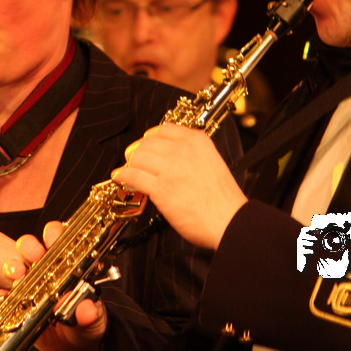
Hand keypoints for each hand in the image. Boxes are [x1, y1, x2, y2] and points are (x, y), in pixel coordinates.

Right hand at [0, 222, 107, 350]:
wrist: (75, 350)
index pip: (63, 244)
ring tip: (17, 274)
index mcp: (70, 268)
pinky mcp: (19, 305)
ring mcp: (32, 288)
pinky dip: (1, 295)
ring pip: (17, 267)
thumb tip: (86, 309)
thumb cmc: (87, 327)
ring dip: (13, 267)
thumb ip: (90, 313)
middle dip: (30, 246)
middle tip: (32, 254)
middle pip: (35, 250)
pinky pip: (5, 296)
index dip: (55, 235)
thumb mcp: (94, 320)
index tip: (52, 237)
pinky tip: (3, 297)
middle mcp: (49, 273)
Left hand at [112, 124, 246, 249]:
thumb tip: (170, 158)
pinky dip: (123, 176)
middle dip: (138, 151)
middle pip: (148, 142)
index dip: (152, 137)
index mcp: (198, 141)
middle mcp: (182, 150)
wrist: (230, 220)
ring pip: (138, 157)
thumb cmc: (224, 199)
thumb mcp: (213, 163)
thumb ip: (193, 155)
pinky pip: (133, 176)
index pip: (165, 129)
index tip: (147, 144)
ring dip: (130, 164)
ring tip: (128, 170)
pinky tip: (120, 178)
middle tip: (135, 159)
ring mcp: (170, 168)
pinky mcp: (160, 188)